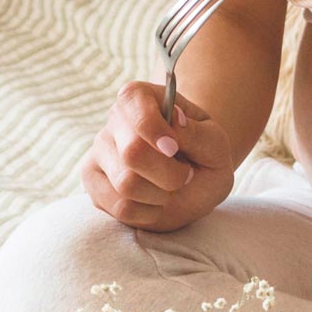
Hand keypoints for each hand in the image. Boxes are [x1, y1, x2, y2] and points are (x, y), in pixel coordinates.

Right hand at [80, 81, 233, 231]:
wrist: (196, 185)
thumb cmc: (205, 157)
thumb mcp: (216, 144)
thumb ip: (199, 133)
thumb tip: (175, 121)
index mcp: (141, 98)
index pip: (133, 102)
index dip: (154, 129)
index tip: (174, 149)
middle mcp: (114, 121)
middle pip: (132, 153)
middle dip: (170, 174)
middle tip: (185, 174)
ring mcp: (100, 153)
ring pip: (126, 184)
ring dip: (161, 195)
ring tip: (170, 188)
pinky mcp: (95, 184)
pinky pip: (120, 207)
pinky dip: (148, 213)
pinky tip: (155, 202)